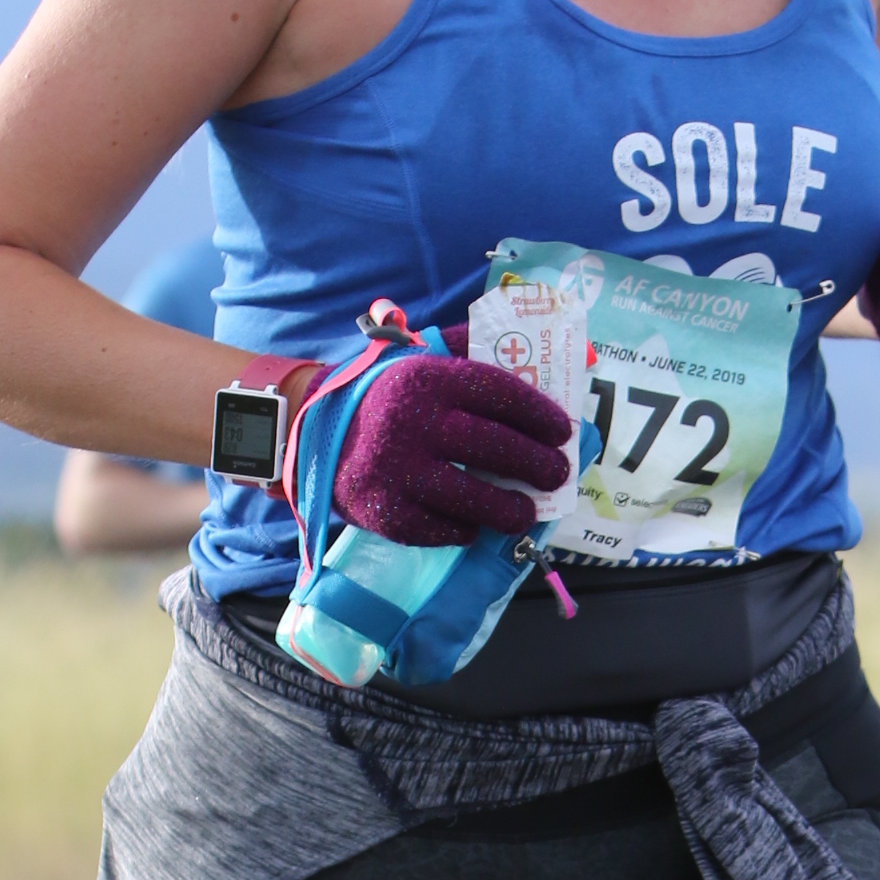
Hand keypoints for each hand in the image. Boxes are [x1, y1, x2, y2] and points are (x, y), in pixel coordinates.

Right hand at [332, 354, 572, 544]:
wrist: (315, 433)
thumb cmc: (385, 398)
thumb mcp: (418, 359)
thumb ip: (467, 349)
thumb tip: (533, 362)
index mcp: (427, 379)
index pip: (499, 394)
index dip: (539, 415)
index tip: (563, 431)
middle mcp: (412, 422)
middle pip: (494, 447)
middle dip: (536, 464)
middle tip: (557, 475)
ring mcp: (396, 470)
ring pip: (471, 498)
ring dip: (509, 509)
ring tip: (525, 512)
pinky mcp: (384, 511)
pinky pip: (438, 529)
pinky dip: (463, 530)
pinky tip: (474, 525)